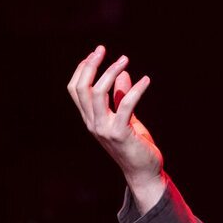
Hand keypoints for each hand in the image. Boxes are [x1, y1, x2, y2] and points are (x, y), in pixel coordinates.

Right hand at [67, 45, 165, 212]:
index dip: (82, 69)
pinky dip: (136, 90)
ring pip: (98, 93)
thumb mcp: (127, 118)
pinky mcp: (120, 134)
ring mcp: (104, 129)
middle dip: (91, 65)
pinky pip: (125, 105)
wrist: (144, 172)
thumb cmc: (135, 146)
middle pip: (82, 88)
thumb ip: (121, 98)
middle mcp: (93, 123)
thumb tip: (123, 73)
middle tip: (103, 49)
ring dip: (110, 72)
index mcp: (90, 119)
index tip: (96, 53)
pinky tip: (146, 80)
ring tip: (125, 59)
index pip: (75, 89)